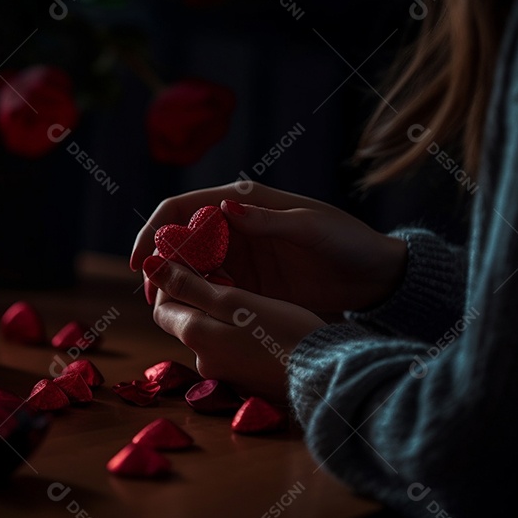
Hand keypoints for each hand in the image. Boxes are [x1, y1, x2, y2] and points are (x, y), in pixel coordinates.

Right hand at [131, 182, 406, 312]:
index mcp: (244, 200)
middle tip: (151, 295)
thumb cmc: (348, 242)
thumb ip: (267, 220)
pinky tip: (192, 317)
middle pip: (178, 239)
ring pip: (189, 267)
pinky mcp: (247, 283)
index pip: (182, 208)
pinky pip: (209, 290)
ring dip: (173, 285)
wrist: (376, 276)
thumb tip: (223, 208)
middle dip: (158, 263)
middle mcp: (233, 225)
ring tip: (165, 311)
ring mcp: (239, 256)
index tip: (141, 261)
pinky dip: (195, 300)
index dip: (154, 230)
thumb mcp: (310, 228)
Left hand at [144, 256, 325, 403]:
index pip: (162, 307)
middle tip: (224, 272)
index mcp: (196, 338)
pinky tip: (260, 320)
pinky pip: (231, 349)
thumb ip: (190, 285)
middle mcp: (203, 361)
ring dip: (219, 312)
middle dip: (196, 295)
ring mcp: (225, 375)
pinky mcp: (246, 380)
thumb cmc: (283, 331)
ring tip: (246, 294)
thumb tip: (149, 267)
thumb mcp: (234, 300)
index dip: (170, 281)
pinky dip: (236, 330)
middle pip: (185, 321)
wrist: (322, 375)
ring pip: (210, 334)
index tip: (193, 261)